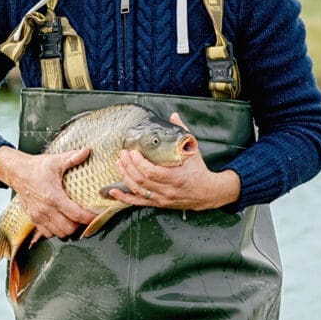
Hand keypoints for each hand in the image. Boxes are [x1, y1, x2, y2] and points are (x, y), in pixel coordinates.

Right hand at [0, 146, 97, 241]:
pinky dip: (56, 230)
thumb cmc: (36, 167)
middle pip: (69, 228)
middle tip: (83, 216)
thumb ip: (72, 158)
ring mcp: (38, 216)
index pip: (76, 214)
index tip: (95, 216)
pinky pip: (48, 234)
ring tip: (72, 219)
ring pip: (59, 233)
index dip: (88, 218)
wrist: (16, 172)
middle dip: (79, 224)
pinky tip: (59, 221)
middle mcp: (46, 209)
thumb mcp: (55, 161)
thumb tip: (87, 151)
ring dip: (68, 228)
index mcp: (54, 196)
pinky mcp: (33, 219)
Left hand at [108, 112, 240, 210]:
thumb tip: (173, 115)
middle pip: (141, 180)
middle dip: (128, 166)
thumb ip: (182, 132)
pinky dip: (124, 198)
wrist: (208, 192)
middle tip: (122, 154)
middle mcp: (168, 190)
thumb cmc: (198, 169)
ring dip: (125, 177)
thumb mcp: (193, 150)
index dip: (138, 163)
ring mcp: (162, 199)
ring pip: (138, 191)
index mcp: (176, 177)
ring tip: (118, 163)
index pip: (151, 172)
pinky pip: (138, 202)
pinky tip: (112, 191)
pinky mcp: (159, 204)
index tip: (132, 152)